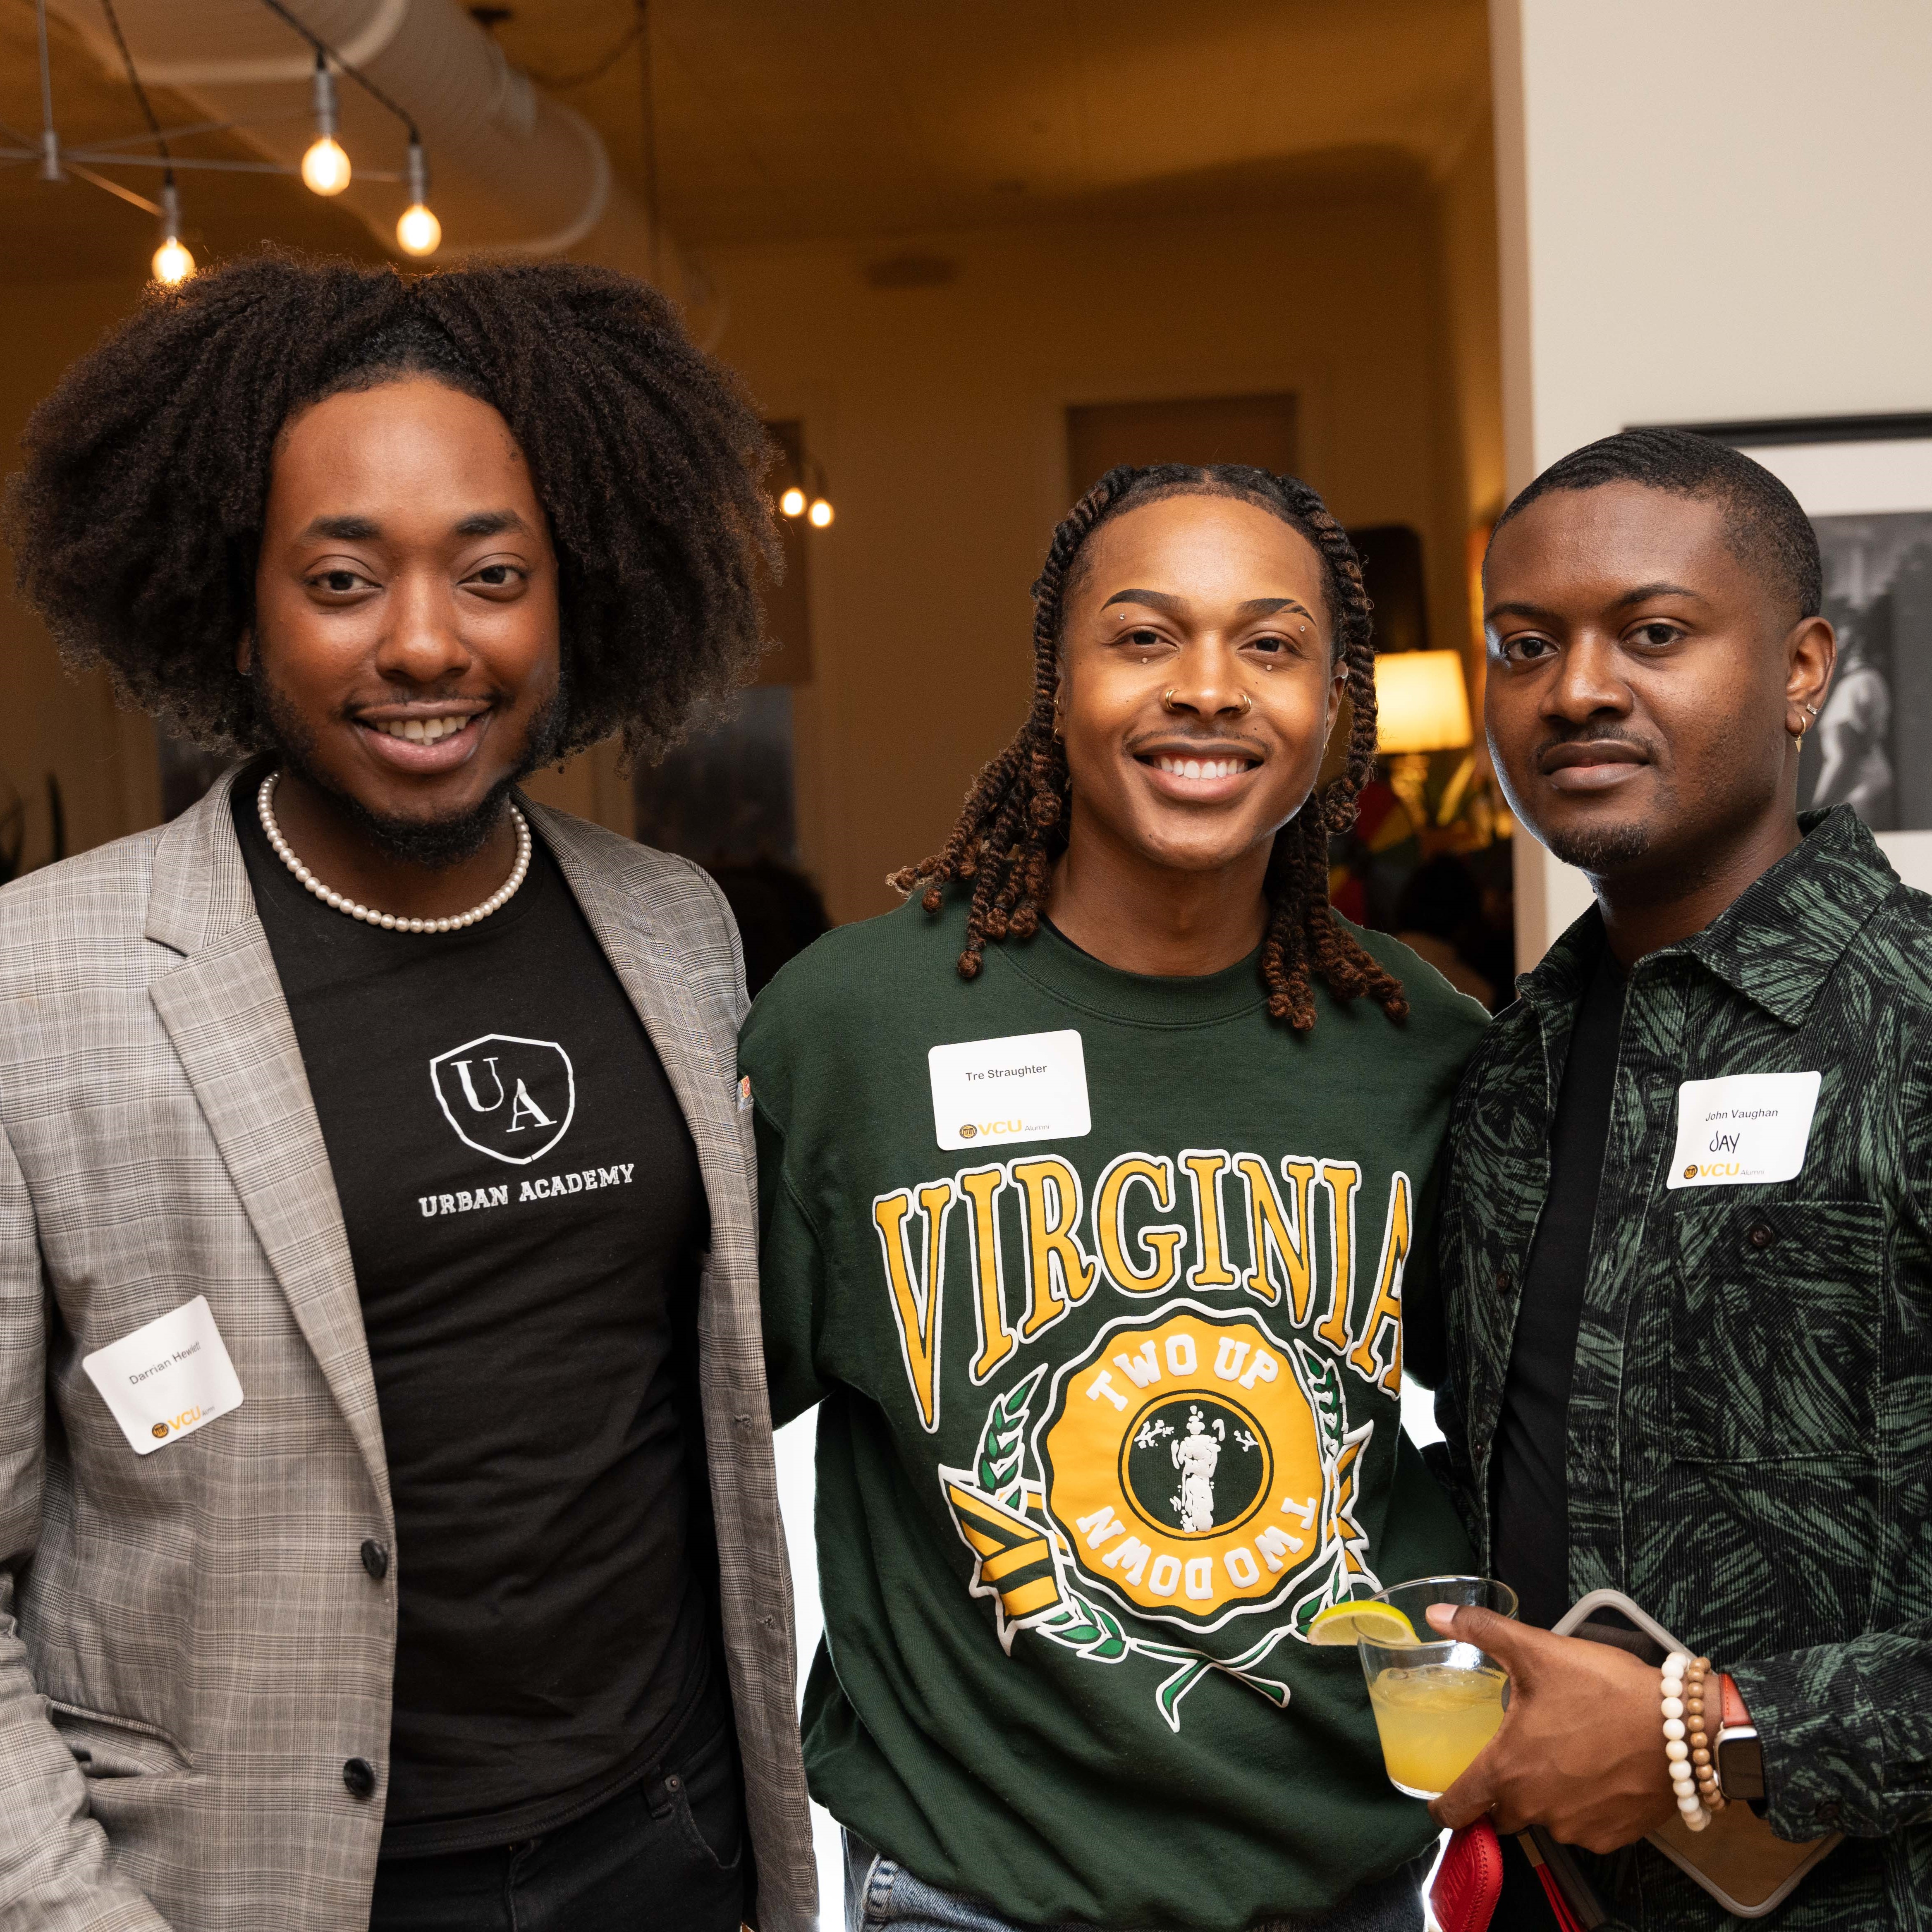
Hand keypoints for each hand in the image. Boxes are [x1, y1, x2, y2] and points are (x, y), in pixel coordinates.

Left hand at [1425, 1605, 1681, 1853]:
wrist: (1681, 1729)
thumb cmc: (1604, 1691)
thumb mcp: (1537, 1651)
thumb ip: (1481, 1630)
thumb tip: (1434, 1614)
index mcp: (1508, 1772)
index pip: (1458, 1809)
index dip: (1444, 1806)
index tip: (1440, 1799)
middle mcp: (1537, 1810)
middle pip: (1500, 1814)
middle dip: (1499, 1793)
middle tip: (1510, 1759)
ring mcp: (1576, 1829)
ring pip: (1543, 1819)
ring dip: (1543, 1796)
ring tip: (1560, 1756)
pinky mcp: (1611, 1837)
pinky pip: (1582, 1827)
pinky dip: (1580, 1807)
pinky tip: (1593, 1774)